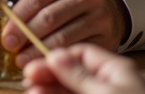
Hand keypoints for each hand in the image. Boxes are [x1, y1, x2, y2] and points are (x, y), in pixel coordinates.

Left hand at [4, 0, 127, 65]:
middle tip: (13, 52)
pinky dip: (59, 59)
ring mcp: (99, 16)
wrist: (110, 8)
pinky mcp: (106, 37)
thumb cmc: (73, 2)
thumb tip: (9, 32)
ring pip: (63, 37)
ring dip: (40, 52)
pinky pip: (77, 51)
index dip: (18, 19)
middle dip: (27, 37)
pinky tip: (47, 64)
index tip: (6, 37)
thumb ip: (34, 7)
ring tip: (25, 61)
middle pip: (49, 18)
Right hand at [24, 44, 144, 93]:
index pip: (82, 55)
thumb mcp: (106, 93)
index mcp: (116, 71)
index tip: (36, 64)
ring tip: (31, 93)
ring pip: (69, 93)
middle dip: (49, 77)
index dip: (57, 58)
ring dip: (49, 92)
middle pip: (72, 76)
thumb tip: (56, 55)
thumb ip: (80, 76)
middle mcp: (108, 86)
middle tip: (28, 80)